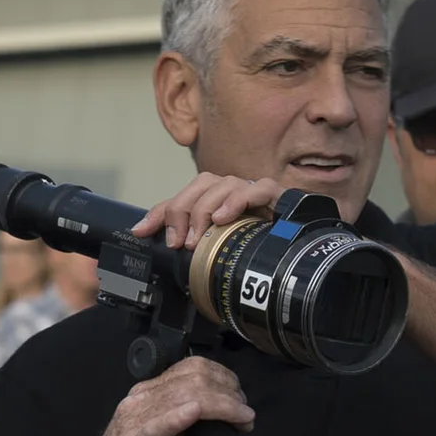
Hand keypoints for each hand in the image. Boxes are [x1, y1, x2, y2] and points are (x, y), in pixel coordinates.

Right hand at [69, 358, 255, 435]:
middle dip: (230, 390)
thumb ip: (187, 426)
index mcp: (150, 394)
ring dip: (225, 403)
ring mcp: (135, 417)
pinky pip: (163, 420)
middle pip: (196, 374)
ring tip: (244, 420)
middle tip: (247, 414)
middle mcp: (142, 398)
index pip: (195, 368)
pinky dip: (189, 413)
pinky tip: (210, 416)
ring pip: (188, 392)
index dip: (226, 380)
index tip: (243, 404)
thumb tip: (225, 420)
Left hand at [129, 173, 285, 250]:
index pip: (180, 198)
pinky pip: (256, 188)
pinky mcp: (274, 195)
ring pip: (222, 184)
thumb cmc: (252, 246)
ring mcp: (251, 190)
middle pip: (199, 185)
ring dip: (205, 210)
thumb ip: (184, 240)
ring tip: (200, 237)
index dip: (159, 213)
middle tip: (179, 242)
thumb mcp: (213, 247)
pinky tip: (224, 218)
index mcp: (213, 201)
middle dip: (182, 212)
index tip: (142, 232)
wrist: (294, 251)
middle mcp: (230, 190)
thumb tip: (144, 237)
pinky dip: (237, 200)